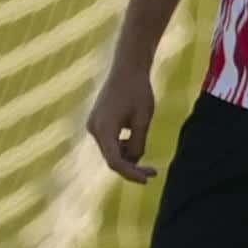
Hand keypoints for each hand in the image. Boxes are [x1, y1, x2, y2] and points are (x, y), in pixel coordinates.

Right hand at [85, 63, 157, 181]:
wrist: (127, 68)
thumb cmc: (138, 91)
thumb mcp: (143, 119)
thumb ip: (138, 143)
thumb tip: (133, 161)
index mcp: (104, 128)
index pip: (115, 162)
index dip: (131, 174)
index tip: (147, 180)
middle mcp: (94, 129)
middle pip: (112, 158)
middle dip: (132, 166)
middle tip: (154, 171)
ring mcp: (93, 125)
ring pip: (111, 151)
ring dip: (128, 154)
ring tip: (144, 138)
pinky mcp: (97, 122)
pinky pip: (110, 142)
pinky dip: (122, 144)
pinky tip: (135, 132)